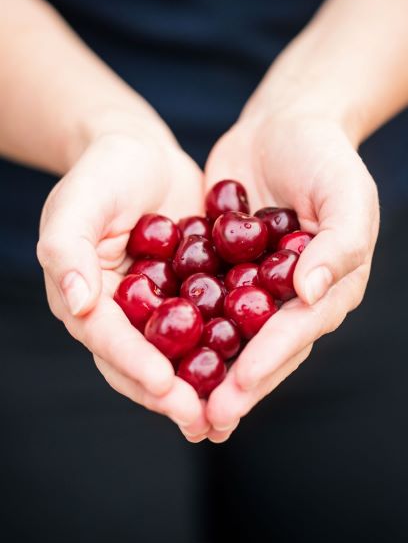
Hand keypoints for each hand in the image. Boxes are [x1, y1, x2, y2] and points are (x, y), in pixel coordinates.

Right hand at [37, 129, 209, 436]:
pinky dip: (225, 347)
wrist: (142, 151)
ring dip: (200, 385)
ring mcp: (157, 306)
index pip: (106, 338)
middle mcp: (120, 312)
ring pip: (176, 354)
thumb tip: (77, 303)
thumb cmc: (104, 171)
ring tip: (228, 412)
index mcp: (87, 297)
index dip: (133, 363)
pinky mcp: (190, 294)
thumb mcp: (79, 202)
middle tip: (201, 420)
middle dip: (169, 393)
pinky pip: (207, 325)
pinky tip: (252, 365)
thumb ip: (68, 249)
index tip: (164, 385)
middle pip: (140, 361)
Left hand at [199, 111, 378, 441]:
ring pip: (231, 336)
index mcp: (328, 285)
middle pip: (264, 347)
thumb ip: (339, 243)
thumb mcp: (346, 193)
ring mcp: (256, 285)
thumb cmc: (324, 156)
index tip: (239, 386)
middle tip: (205, 418)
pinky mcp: (223, 269)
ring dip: (208, 371)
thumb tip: (309, 293)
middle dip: (236, 384)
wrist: (282, 124)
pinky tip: (155, 350)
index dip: (270, 360)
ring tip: (179, 404)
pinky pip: (204, 302)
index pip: (299, 330)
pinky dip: (185, 328)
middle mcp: (292, 295)